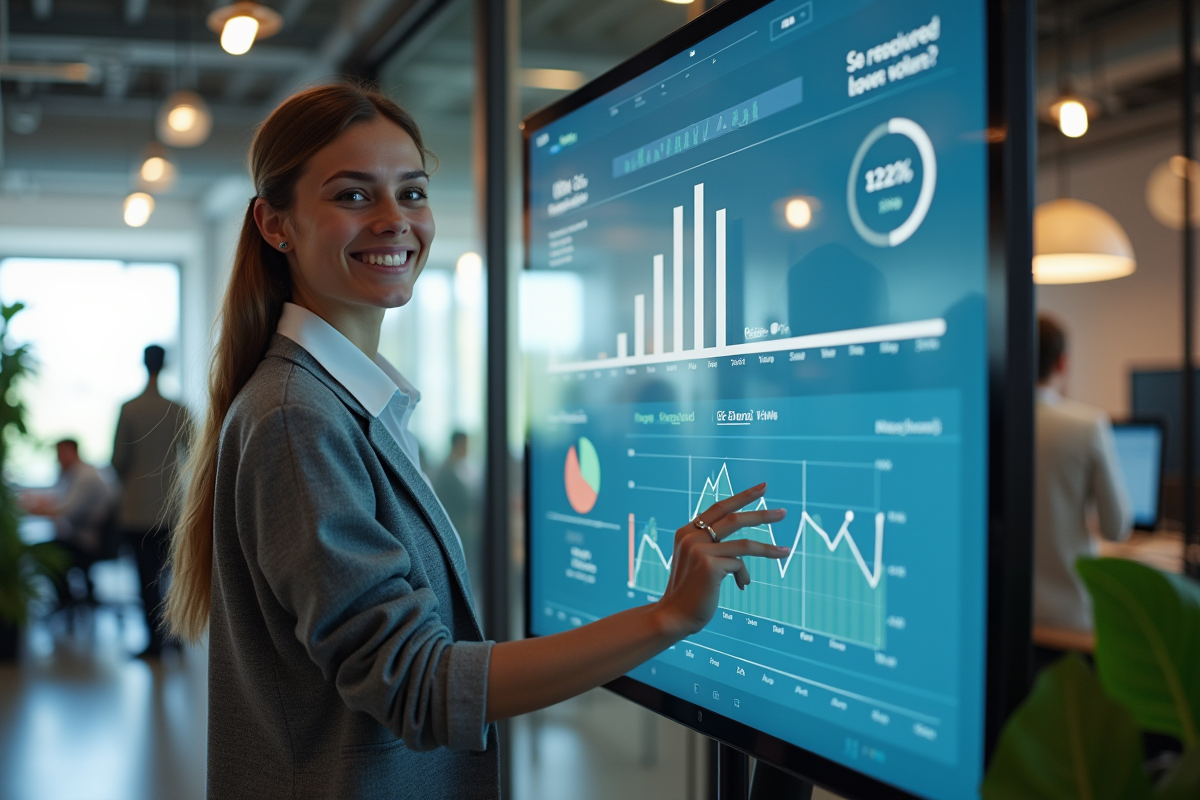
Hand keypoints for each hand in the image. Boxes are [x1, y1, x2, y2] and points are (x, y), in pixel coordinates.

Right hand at [654, 483, 787, 637]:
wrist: (674, 616)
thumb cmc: (691, 592)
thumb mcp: (700, 563)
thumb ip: (715, 549)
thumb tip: (748, 550)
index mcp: (686, 532)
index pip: (718, 508)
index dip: (742, 497)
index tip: (762, 488)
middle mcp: (691, 536)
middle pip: (734, 518)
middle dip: (762, 515)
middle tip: (783, 513)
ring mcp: (699, 549)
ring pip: (744, 544)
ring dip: (769, 549)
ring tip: (786, 551)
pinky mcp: (710, 565)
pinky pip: (740, 565)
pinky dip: (744, 576)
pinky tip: (741, 586)